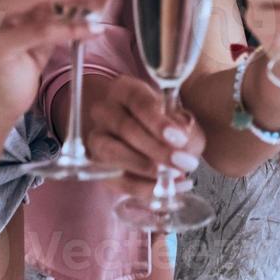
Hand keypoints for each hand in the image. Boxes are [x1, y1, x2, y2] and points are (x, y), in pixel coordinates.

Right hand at [87, 76, 205, 200]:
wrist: (147, 135)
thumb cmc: (166, 122)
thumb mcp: (178, 116)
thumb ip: (183, 125)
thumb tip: (182, 138)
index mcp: (125, 89)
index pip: (139, 102)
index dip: (159, 122)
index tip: (180, 139)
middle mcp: (105, 110)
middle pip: (126, 128)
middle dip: (157, 149)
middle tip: (183, 163)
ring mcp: (96, 138)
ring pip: (113, 154)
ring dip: (145, 168)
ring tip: (174, 178)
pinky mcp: (97, 166)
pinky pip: (115, 180)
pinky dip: (142, 188)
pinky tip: (166, 190)